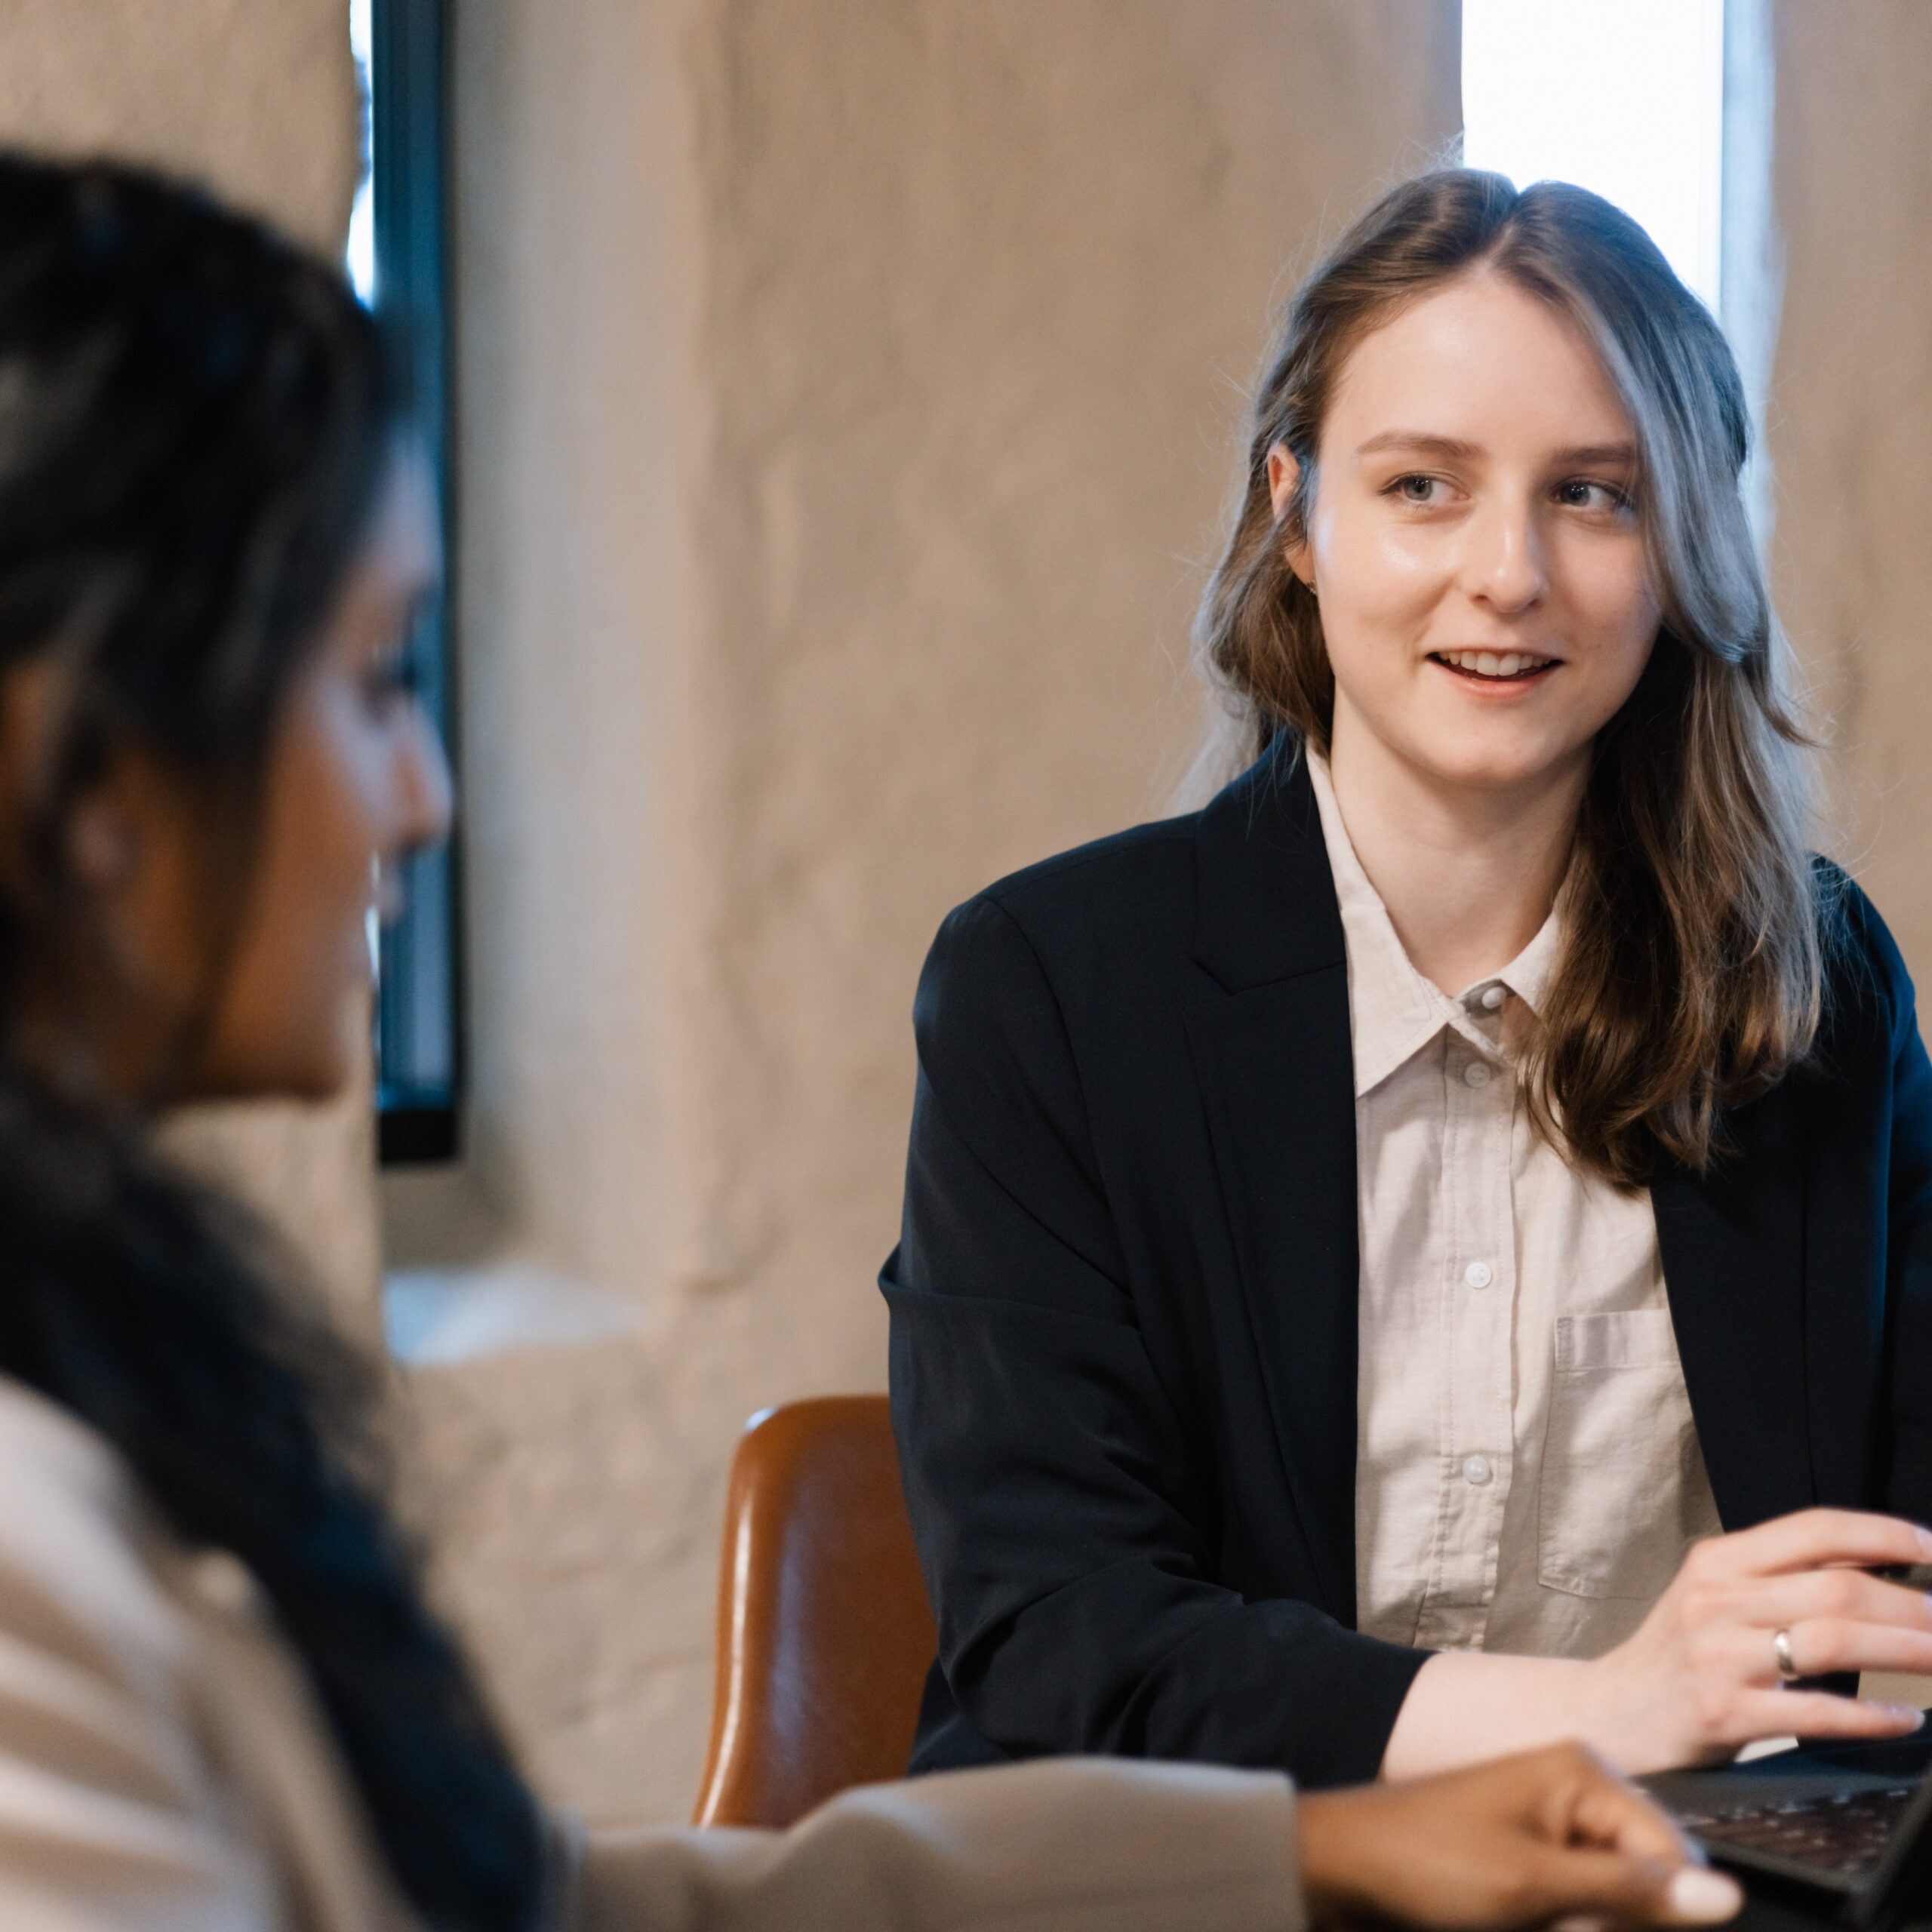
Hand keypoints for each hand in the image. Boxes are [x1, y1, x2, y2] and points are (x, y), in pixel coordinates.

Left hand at [1297, 1743, 1740, 1929]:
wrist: (1340, 1868)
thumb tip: (1727, 1896)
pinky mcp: (1534, 1860)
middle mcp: (1576, 1789)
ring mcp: (1553, 1824)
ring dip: (1580, 1924)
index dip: (1652, 1910)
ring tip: (1536, 1920)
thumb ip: (1631, 1892)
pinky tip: (1529, 1919)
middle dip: (1606, 1919)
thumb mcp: (1534, 1885)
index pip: (1673, 1856)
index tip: (1586, 1923)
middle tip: (1548, 1919)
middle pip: (1645, 1881)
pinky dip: (1560, 1921)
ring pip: (1612, 1904)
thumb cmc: (1426, 1862)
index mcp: (1583, 1772)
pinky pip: (1579, 1904)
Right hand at [1580, 1509, 1931, 1771]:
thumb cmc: (1676, 1657)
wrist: (1607, 1713)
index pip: (1812, 1530)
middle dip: (1911, 1605)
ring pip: (1830, 1641)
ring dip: (1902, 1650)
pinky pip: (1812, 1712)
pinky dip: (1869, 1716)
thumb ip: (1779, 1581)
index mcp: (1717, 1562)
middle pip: (1835, 1589)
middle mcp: (1715, 1599)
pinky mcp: (1722, 1712)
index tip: (1931, 1546)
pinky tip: (1903, 1719)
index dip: (1881, 1534)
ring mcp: (1716, 1655)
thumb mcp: (1714, 1600)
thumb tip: (1874, 1566)